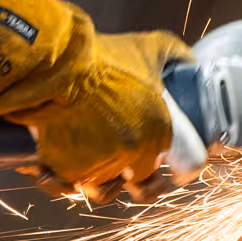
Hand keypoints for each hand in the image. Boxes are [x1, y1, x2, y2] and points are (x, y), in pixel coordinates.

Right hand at [0, 0, 186, 195]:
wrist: (53, 66)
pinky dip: (57, 179)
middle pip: (142, 187)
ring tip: (86, 164)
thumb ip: (174, 53)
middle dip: (133, 178)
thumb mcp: (146, 48)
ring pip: (103, 192)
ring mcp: (100, 168)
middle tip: (122, 165)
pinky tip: (52, 168)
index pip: (185, 169)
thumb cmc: (100, 59)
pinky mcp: (66, 171)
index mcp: (159, 133)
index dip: (176, 169)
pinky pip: (64, 187)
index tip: (166, 165)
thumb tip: (189, 61)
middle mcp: (134, 157)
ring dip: (97, 182)